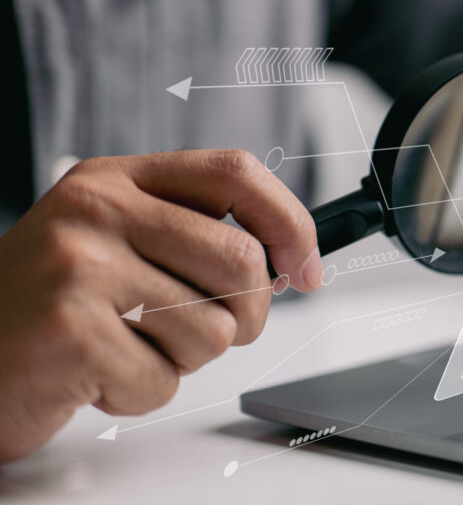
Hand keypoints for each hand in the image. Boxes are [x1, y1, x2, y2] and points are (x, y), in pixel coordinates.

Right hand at [0, 150, 321, 461]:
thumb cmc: (52, 305)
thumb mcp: (115, 241)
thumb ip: (193, 236)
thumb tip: (295, 260)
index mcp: (116, 179)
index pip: (236, 173)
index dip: (290, 221)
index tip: (306, 267)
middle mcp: (96, 210)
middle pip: (242, 261)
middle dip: (246, 314)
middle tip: (205, 331)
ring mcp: (80, 267)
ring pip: (214, 330)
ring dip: (182, 359)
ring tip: (125, 346)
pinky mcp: (70, 332)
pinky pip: (164, 379)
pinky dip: (138, 392)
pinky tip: (94, 375)